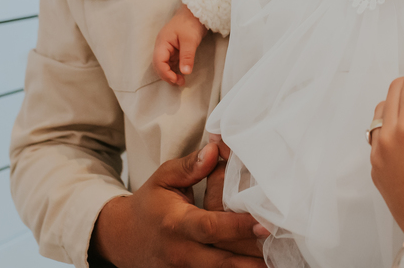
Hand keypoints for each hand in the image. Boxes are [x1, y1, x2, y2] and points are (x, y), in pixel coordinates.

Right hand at [89, 143, 267, 267]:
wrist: (123, 240)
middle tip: (280, 249)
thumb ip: (190, 166)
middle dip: (252, 259)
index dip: (238, 227)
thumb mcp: (164, 179)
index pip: (211, 227)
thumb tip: (215, 149)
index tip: (264, 223)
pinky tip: (259, 265)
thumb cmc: (150, 205)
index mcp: (176, 224)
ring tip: (277, 262)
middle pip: (221, 261)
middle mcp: (182, 252)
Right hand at [153, 4, 207, 85]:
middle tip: (180, 82)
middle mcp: (162, 46)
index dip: (166, 73)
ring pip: (164, 64)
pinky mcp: (174, 48)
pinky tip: (182, 72)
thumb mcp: (190, 40)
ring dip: (171, 73)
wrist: (196, 11)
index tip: (176, 80)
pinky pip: (171, 61)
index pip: (159, 62)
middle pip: (159, 65)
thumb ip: (187, 56)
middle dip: (167, 75)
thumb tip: (185, 72)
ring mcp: (167, 47)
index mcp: (162, 43)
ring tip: (181, 80)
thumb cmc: (191, 22)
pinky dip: (175, 68)